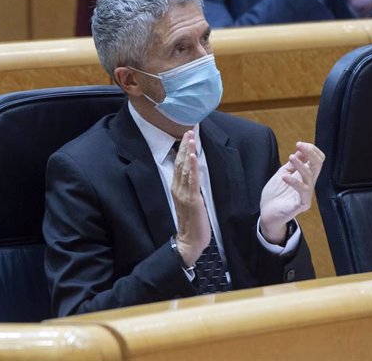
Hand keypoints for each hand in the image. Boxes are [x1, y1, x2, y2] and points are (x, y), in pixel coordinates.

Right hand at [171, 131, 209, 265]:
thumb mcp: (189, 202)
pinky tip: (192, 155)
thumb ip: (190, 188)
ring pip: (185, 167)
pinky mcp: (192, 199)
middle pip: (180, 162)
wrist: (189, 241)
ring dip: (188, 151)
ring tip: (190, 136)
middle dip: (185, 145)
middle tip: (189, 129)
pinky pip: (191, 180)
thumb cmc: (192, 223)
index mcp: (177, 188)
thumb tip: (194, 176)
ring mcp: (184, 193)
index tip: (187, 136)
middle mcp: (178, 188)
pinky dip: (192, 166)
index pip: (179, 164)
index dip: (183, 150)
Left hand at [259, 142, 324, 243]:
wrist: (267, 214)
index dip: (311, 150)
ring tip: (290, 157)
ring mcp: (306, 194)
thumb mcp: (283, 174)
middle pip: (318, 165)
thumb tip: (300, 150)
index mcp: (305, 176)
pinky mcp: (301, 204)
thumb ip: (292, 164)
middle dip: (310, 152)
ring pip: (310, 176)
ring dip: (300, 164)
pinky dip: (294, 182)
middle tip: (299, 145)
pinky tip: (285, 177)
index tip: (300, 144)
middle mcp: (308, 184)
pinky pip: (302, 192)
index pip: (317, 160)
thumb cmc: (275, 195)